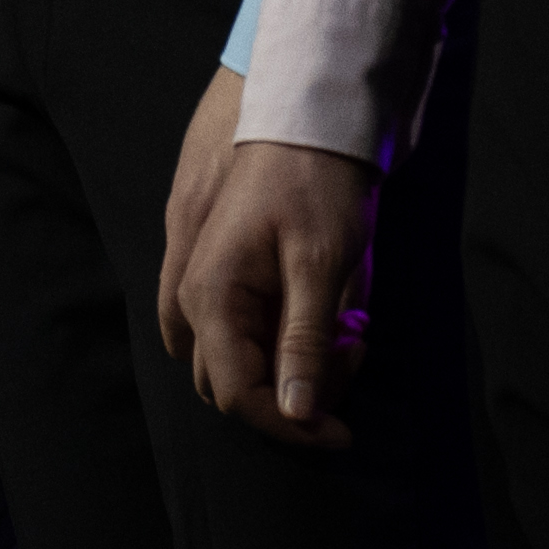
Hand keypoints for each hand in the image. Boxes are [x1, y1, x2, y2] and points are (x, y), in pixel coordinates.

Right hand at [160, 111, 380, 445]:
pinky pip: (256, 329)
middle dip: (299, 389)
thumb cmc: (314, 183)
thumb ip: (304, 342)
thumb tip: (295, 415)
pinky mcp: (231, 275)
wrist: (305, 115)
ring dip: (299, 362)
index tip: (340, 433)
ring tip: (349, 328)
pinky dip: (297, 334)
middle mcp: (197, 297)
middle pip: (238, 382)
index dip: (289, 426)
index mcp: (210, 296)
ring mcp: (210, 285)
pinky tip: (335, 310)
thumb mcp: (320, 265)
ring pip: (249, 359)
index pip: (237, 394)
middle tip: (352, 353)